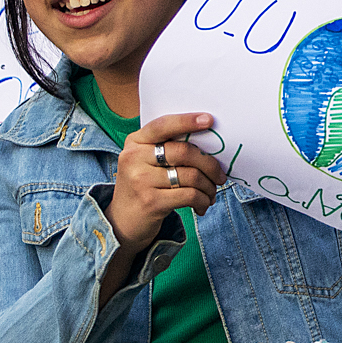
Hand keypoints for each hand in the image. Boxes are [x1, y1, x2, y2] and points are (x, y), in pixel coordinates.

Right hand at [109, 113, 225, 250]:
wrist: (121, 222)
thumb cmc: (143, 186)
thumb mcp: (144, 162)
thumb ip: (166, 149)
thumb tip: (209, 145)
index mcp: (135, 142)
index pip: (163, 126)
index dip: (187, 121)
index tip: (210, 120)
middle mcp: (134, 158)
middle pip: (184, 152)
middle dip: (210, 165)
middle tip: (220, 176)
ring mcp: (141, 180)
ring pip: (191, 176)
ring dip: (208, 187)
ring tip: (211, 193)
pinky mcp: (151, 201)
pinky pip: (189, 195)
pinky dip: (202, 200)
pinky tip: (203, 205)